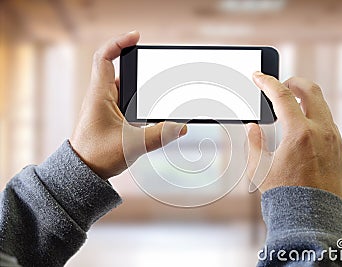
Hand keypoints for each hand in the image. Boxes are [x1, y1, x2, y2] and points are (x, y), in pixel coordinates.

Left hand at [70, 31, 186, 179]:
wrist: (83, 172)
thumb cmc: (96, 156)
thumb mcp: (132, 145)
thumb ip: (160, 135)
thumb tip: (182, 127)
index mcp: (100, 95)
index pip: (105, 58)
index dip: (119, 43)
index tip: (137, 38)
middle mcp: (102, 96)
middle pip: (122, 72)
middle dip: (142, 70)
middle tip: (161, 71)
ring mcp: (107, 106)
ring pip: (127, 88)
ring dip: (143, 89)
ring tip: (161, 93)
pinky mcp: (112, 116)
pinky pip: (128, 102)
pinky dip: (141, 102)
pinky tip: (153, 112)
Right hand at [245, 73, 341, 197]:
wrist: (311, 218)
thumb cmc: (284, 195)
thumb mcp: (259, 168)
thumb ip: (254, 142)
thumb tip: (253, 127)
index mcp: (299, 133)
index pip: (282, 96)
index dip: (267, 82)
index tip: (258, 76)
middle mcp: (321, 132)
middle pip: (311, 90)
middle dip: (294, 81)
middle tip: (281, 84)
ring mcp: (334, 140)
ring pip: (322, 106)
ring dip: (305, 99)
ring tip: (290, 105)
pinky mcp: (339, 149)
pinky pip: (327, 123)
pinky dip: (314, 116)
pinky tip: (302, 126)